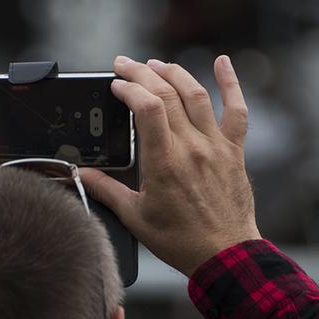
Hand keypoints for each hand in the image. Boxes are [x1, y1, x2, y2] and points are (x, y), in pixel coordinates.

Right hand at [80, 55, 260, 275]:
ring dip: (174, 73)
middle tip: (125, 65)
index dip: (129, 88)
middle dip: (142, 73)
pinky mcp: (234, 151)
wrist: (225, 256)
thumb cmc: (180, 241)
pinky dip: (231, 84)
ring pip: (196, 95)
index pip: (146, 108)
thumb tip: (82, 173)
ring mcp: (215, 146)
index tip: (115, 84)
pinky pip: (236, 111)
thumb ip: (107, 191)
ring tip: (156, 65)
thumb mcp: (136, 218)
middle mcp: (191, 148)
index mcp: (164, 163)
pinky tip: (223, 62)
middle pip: (167, 94)